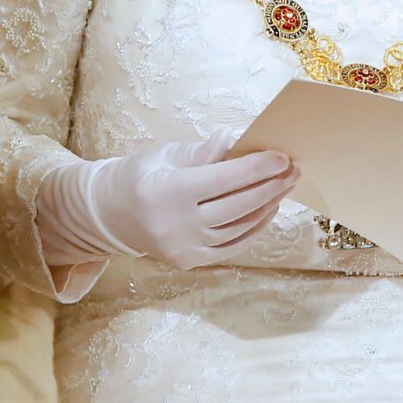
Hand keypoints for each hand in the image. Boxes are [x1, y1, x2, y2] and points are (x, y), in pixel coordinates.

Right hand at [52, 130, 299, 270]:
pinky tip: (268, 209)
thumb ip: (203, 153)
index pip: (222, 179)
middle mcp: (175, 225)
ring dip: (268, 206)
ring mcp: (183, 248)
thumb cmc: (140, 175)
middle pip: (236, 206)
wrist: (110, 215)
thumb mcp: (166, 155)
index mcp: (168, 191)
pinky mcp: (189, 261)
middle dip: (270, 186)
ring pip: (239, 228)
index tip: (281, 157)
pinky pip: (232, 246)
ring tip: (285, 185)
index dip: (255, 168)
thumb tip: (236, 141)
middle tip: (293, 169)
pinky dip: (254, 228)